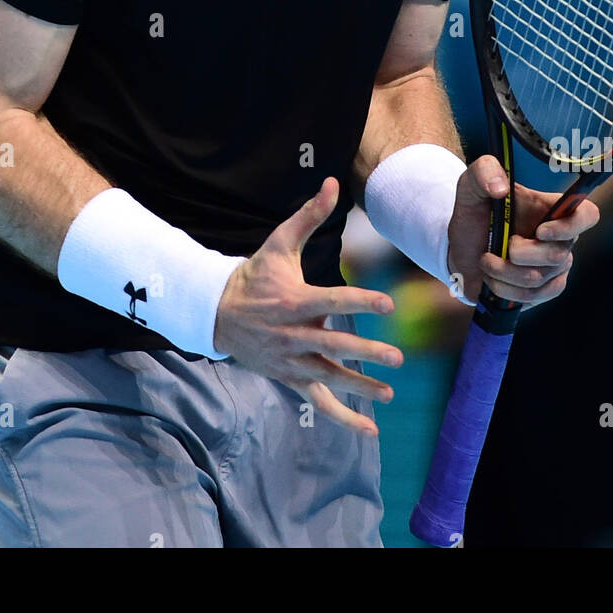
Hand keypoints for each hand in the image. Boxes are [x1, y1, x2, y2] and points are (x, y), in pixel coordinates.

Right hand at [213, 177, 402, 435]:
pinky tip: (369, 430)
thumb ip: (308, 216)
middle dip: (365, 351)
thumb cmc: (255, 275)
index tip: (388, 303)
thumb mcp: (279, 243)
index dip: (360, 300)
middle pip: (332, 345)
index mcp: (293, 300)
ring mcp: (290, 360)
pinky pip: (319, 400)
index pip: (332, 300)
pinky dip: (343, 417)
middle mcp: (292, 334)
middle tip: (397, 357)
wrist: (215, 313)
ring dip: (359, 386)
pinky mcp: (290, 378)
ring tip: (389, 393)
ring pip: (327, 377)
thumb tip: (332, 182)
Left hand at [446, 155, 599, 306]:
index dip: (571, 226)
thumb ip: (484, 172)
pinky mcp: (543, 290)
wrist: (461, 248)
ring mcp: (554, 267)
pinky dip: (506, 290)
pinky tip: (492, 279)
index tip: (540, 231)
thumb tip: (500, 188)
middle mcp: (560, 238)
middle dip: (520, 254)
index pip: (587, 215)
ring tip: (486, 261)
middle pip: (558, 254)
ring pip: (540, 278)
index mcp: (552, 209)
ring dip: (505, 272)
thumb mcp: (472, 184)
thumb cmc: (475, 212)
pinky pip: (534, 296)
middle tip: (499, 246)